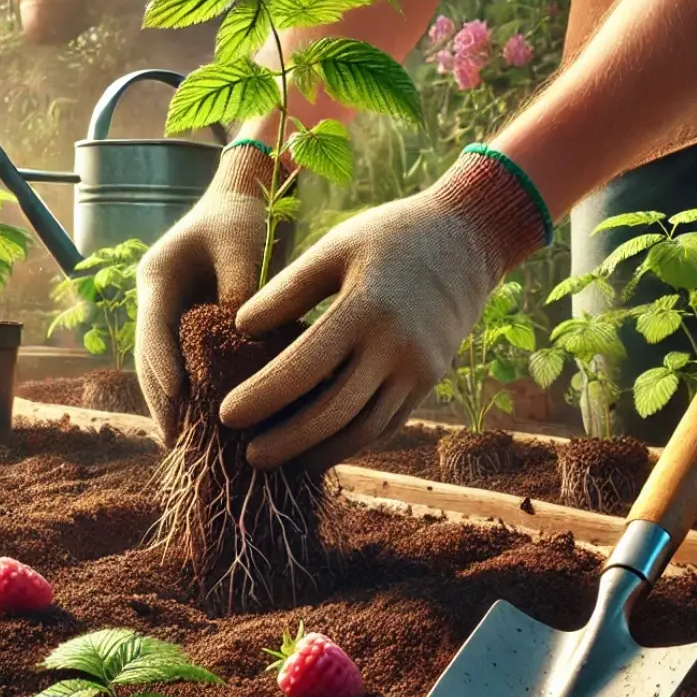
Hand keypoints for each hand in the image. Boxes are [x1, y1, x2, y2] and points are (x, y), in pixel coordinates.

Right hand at [136, 143, 276, 443]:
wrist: (240, 195)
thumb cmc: (243, 215)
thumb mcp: (243, 247)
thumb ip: (241, 291)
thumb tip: (243, 343)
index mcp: (158, 275)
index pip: (154, 328)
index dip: (163, 366)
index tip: (176, 400)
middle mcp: (155, 298)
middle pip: (148, 356)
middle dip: (159, 399)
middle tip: (172, 439)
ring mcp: (167, 310)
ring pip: (160, 364)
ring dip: (168, 401)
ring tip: (178, 441)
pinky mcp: (186, 320)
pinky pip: (181, 361)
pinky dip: (188, 389)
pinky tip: (200, 419)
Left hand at [218, 152, 548, 470]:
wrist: (469, 239)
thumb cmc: (390, 236)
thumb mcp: (336, 246)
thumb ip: (289, 288)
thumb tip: (241, 327)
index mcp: (366, 309)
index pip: (304, 367)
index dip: (262, 397)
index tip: (226, 414)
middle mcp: (397, 347)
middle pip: (333, 413)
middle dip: (286, 440)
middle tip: (247, 456)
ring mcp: (419, 370)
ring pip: (363, 430)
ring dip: (318, 452)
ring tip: (279, 460)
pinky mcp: (429, 382)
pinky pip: (386, 424)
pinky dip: (350, 442)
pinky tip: (318, 448)